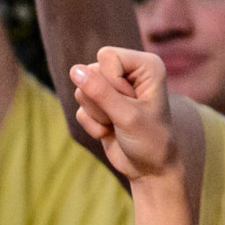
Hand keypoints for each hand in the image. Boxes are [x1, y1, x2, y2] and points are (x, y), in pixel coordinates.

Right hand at [70, 47, 175, 181]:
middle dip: (101, 100)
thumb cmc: (149, 140)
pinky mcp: (99, 104)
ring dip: (97, 114)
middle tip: (123, 115)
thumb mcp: (127, 116)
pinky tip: (110, 131)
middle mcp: (129, 71)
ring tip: (117, 124)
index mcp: (146, 65)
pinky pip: (79, 109)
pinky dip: (92, 125)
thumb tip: (74, 70)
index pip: (107, 56)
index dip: (111, 82)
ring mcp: (112, 87)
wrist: (149, 168)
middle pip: (91, 71)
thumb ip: (100, 92)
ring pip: (81, 90)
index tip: (130, 102)